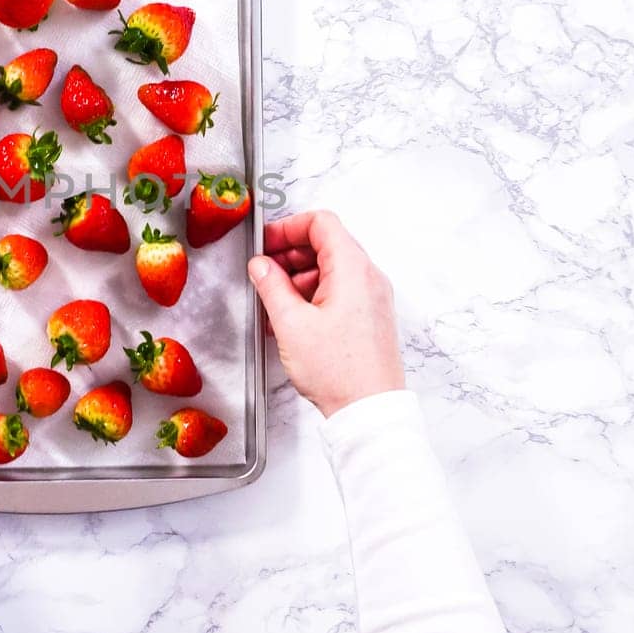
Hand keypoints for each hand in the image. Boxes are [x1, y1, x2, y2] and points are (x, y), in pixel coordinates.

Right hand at [247, 211, 405, 416]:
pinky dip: (314, 294)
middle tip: (263, 271)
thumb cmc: (339, 372)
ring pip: (331, 268)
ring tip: (274, 301)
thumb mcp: (291, 323)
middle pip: (326, 244)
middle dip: (290, 253)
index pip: (321, 223)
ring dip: (299, 276)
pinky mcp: (370, 316)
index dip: (287, 227)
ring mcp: (372, 297)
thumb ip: (271, 285)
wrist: (369, 410)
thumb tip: (261, 265)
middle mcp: (368, 277)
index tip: (265, 244)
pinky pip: (340, 290)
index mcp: (352, 269)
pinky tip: (292, 317)